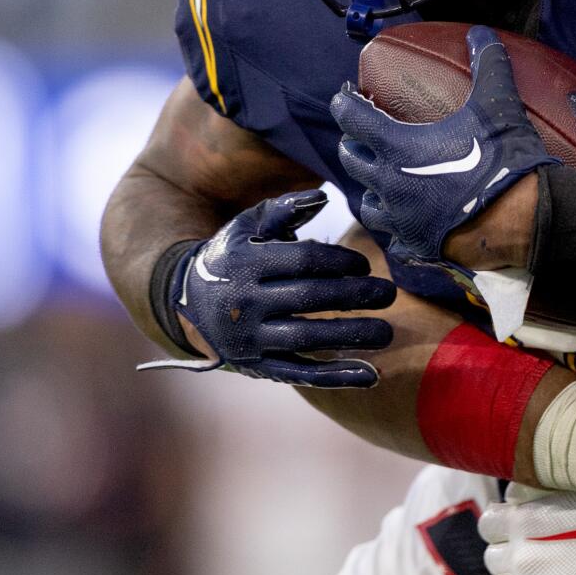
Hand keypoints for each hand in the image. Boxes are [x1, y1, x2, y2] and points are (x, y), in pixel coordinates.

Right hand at [142, 192, 396, 387]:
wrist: (186, 304)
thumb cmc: (232, 257)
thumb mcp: (246, 227)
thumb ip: (283, 210)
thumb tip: (321, 198)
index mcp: (245, 263)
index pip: (302, 261)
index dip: (339, 262)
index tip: (364, 265)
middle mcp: (245, 302)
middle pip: (310, 298)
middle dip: (355, 296)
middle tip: (389, 293)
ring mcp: (250, 338)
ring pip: (307, 337)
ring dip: (352, 335)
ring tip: (387, 331)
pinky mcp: (257, 366)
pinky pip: (300, 373)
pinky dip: (336, 376)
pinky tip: (370, 374)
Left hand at [332, 26, 556, 274]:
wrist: (521, 221)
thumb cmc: (502, 161)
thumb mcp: (497, 105)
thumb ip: (488, 65)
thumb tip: (481, 32)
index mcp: (398, 148)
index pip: (352, 119)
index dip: (344, 104)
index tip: (345, 96)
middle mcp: (389, 184)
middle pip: (351, 160)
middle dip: (353, 144)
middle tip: (361, 136)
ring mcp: (400, 219)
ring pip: (366, 203)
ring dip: (370, 188)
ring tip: (381, 179)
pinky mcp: (417, 245)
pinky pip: (393, 238)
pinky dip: (396, 227)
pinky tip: (406, 220)